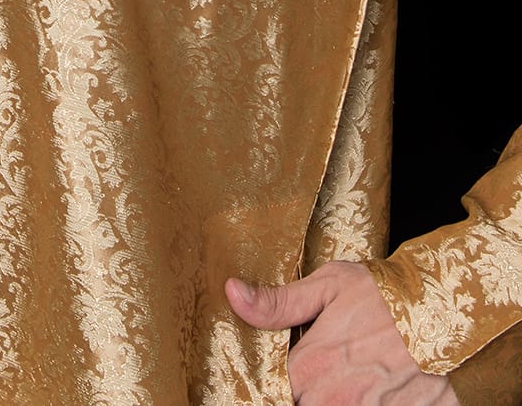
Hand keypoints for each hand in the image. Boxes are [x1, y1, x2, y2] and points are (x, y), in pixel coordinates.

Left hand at [225, 261, 456, 403]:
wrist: (446, 312)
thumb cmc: (384, 295)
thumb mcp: (329, 285)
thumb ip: (278, 302)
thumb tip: (233, 294)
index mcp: (311, 368)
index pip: (271, 391)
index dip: (273, 381)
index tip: (286, 368)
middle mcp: (334, 401)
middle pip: (302, 405)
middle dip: (304, 392)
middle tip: (321, 368)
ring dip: (334, 398)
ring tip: (346, 374)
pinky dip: (364, 403)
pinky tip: (367, 387)